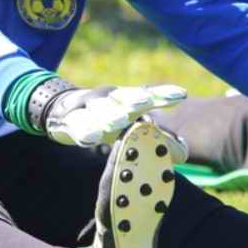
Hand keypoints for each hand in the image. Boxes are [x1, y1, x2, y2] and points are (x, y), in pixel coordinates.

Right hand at [43, 84, 187, 146]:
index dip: (163, 94)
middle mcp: (108, 98)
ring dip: (108, 114)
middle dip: (133, 99)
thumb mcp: (129, 127)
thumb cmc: (105, 120)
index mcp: (125, 98)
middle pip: (122, 97)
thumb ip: (156, 138)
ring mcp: (87, 107)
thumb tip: (185, 153)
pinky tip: (91, 138)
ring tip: (119, 121)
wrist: (61, 111)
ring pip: (98, 109)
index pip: (146, 94)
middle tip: (143, 103)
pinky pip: (77, 126)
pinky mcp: (69, 121)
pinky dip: (83, 130)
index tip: (182, 95)